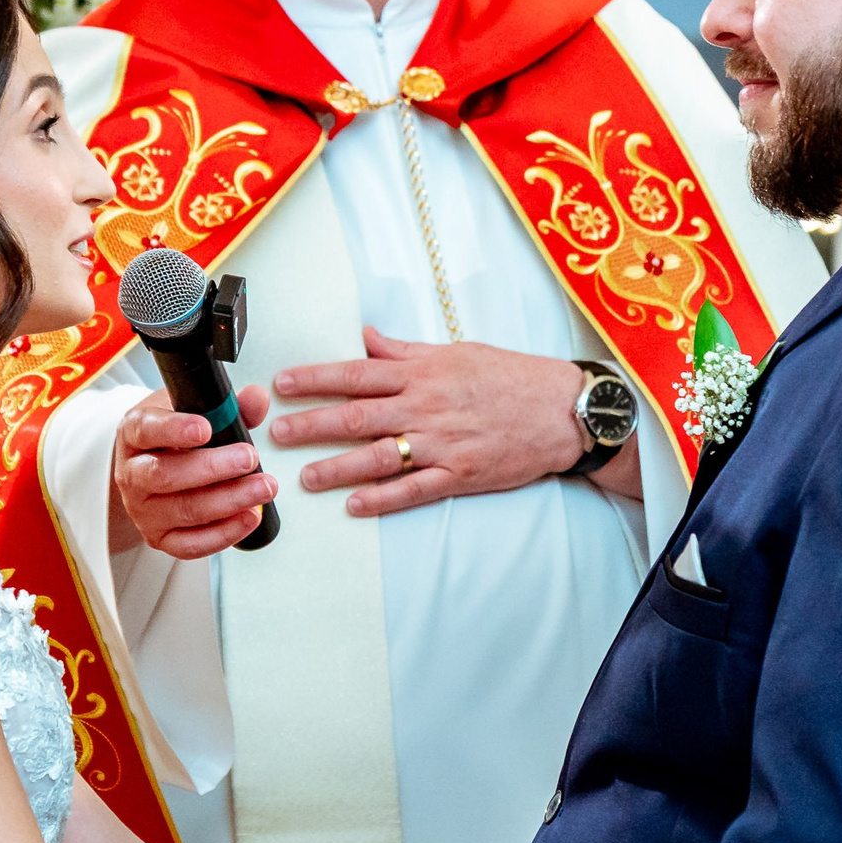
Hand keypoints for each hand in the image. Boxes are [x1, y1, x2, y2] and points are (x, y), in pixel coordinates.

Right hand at [109, 385, 276, 557]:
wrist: (150, 470)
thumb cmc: (174, 436)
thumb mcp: (192, 409)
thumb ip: (226, 405)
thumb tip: (256, 399)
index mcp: (133, 434)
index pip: (145, 430)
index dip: (174, 430)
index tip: (206, 428)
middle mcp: (131, 474)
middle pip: (165, 475)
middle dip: (212, 468)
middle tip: (250, 457)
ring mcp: (143, 510)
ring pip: (183, 510)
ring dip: (229, 500)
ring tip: (263, 488)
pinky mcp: (158, 538)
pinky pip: (190, 544)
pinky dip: (223, 533)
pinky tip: (250, 517)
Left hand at [268, 328, 628, 516]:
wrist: (563, 410)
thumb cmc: (511, 377)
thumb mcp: (457, 352)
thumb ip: (406, 351)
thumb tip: (367, 338)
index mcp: (424, 373)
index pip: (358, 373)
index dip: (317, 378)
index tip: (283, 382)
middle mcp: (427, 407)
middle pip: (358, 415)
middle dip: (313, 424)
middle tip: (278, 432)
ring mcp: (443, 443)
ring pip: (379, 456)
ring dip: (339, 467)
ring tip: (306, 477)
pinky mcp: (460, 474)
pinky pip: (414, 489)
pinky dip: (383, 498)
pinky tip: (354, 504)